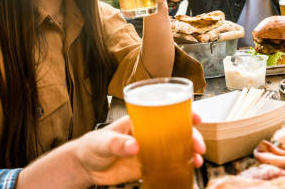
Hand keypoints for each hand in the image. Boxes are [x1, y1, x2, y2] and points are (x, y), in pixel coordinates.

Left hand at [75, 114, 205, 185]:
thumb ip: (117, 144)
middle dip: (192, 136)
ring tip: (198, 161)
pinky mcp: (148, 165)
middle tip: (199, 147)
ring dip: (190, 152)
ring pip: (176, 148)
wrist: (85, 167)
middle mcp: (148, 133)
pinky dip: (180, 168)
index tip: (196, 117)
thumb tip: (134, 146)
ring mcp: (150, 149)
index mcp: (140, 120)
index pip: (165, 111)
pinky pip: (168, 165)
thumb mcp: (102, 142)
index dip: (184, 112)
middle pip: (177, 131)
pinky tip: (189, 172)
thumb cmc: (91, 146)